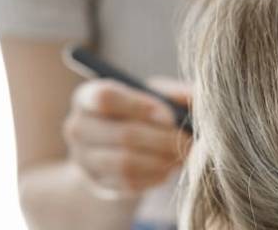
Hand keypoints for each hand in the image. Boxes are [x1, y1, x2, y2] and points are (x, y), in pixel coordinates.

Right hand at [63, 75, 192, 198]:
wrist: (118, 147)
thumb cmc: (141, 112)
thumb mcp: (154, 94)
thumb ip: (175, 93)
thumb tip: (200, 95)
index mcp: (87, 96)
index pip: (105, 98)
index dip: (140, 106)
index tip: (168, 116)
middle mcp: (77, 127)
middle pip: (122, 135)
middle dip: (163, 139)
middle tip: (189, 140)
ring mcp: (83, 159)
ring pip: (126, 163)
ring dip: (161, 160)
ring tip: (182, 155)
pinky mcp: (96, 184)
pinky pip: (128, 184)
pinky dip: (154, 176)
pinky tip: (169, 168)